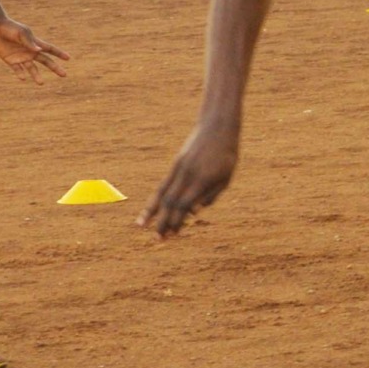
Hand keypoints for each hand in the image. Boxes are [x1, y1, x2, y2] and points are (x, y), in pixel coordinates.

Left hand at [0, 18, 68, 82]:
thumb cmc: (10, 28)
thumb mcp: (21, 33)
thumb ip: (29, 42)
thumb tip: (39, 51)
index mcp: (35, 43)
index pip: (50, 49)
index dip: (59, 53)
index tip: (68, 58)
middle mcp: (30, 52)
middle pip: (46, 61)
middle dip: (55, 68)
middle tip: (64, 75)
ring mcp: (21, 57)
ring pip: (32, 69)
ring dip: (36, 76)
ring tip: (41, 83)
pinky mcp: (11, 60)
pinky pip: (18, 69)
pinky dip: (20, 74)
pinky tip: (23, 78)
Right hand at [141, 118, 239, 236]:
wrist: (217, 128)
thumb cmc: (226, 155)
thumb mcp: (225, 178)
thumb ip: (210, 195)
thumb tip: (193, 212)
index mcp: (202, 180)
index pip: (184, 205)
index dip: (177, 221)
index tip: (172, 235)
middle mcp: (186, 176)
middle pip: (170, 202)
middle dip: (163, 222)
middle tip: (158, 240)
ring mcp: (178, 169)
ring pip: (161, 194)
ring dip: (152, 212)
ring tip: (141, 226)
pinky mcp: (175, 165)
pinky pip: (162, 185)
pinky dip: (155, 199)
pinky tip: (149, 209)